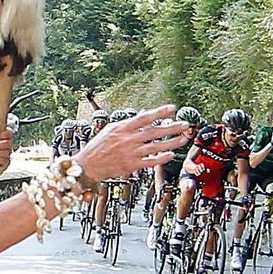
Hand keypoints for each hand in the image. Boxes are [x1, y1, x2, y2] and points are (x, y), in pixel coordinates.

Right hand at [73, 104, 192, 180]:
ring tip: (183, 139)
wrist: (87, 165)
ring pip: (155, 146)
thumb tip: (143, 114)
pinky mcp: (131, 165)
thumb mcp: (111, 129)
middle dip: (171, 127)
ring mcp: (130, 152)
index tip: (172, 108)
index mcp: (122, 128)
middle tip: (185, 125)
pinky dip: (161, 158)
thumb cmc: (97, 147)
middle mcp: (128, 139)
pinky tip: (170, 155)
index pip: (144, 117)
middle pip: (154, 131)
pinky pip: (150, 161)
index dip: (159, 112)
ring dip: (171, 143)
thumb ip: (128, 123)